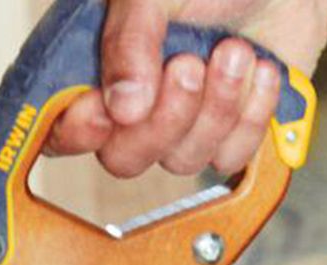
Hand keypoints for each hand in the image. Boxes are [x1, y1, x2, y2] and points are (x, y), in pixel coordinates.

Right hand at [48, 1, 326, 179]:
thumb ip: (129, 42)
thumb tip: (123, 110)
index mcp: (97, 59)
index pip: (65, 123)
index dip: (76, 130)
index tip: (102, 111)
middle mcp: (135, 101)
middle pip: (125, 157)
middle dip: (164, 117)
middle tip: (189, 64)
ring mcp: (183, 123)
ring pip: (183, 160)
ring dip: (217, 107)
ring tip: (236, 50)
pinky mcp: (229, 136)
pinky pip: (231, 158)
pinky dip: (251, 116)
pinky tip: (260, 70)